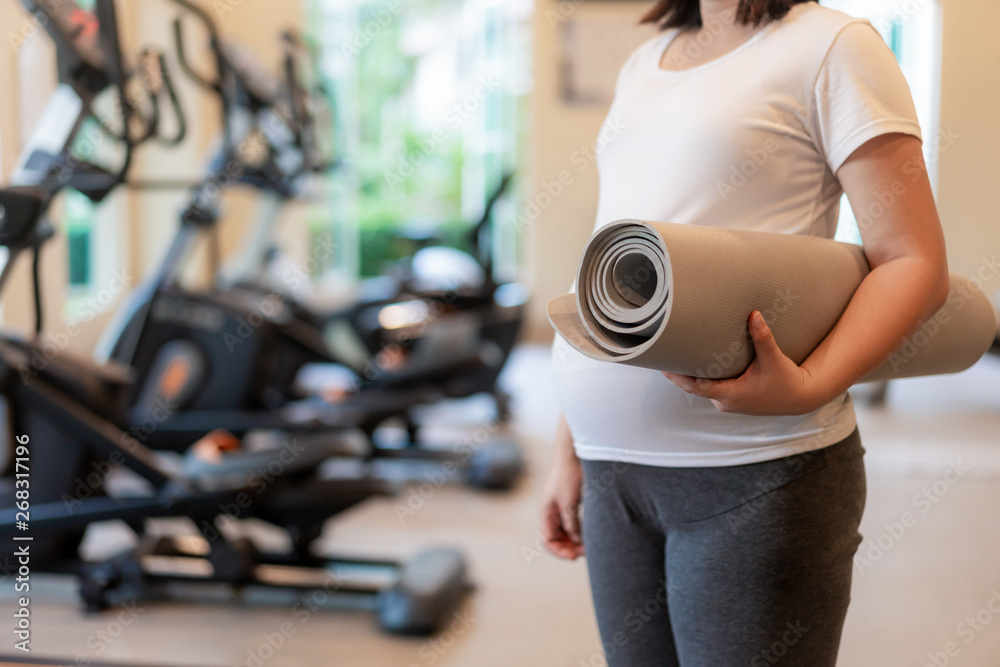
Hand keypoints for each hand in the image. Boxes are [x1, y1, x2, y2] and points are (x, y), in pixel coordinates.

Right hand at [539, 455, 584, 559]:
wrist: (572, 456)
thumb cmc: (567, 477)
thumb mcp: (569, 502)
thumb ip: (571, 523)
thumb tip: (575, 540)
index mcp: (546, 514)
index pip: (548, 540)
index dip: (559, 551)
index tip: (574, 557)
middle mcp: (551, 514)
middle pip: (557, 539)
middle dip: (569, 548)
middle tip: (586, 553)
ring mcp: (560, 510)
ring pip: (566, 533)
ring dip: (576, 541)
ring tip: (590, 547)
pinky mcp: (570, 505)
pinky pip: (573, 524)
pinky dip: (580, 532)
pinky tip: (590, 535)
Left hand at [662, 311, 820, 415]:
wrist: (802, 397)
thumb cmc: (787, 380)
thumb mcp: (774, 359)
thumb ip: (763, 337)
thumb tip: (753, 314)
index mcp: (730, 395)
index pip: (696, 387)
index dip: (678, 377)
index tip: (662, 366)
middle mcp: (725, 402)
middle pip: (695, 387)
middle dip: (679, 373)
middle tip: (663, 354)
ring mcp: (729, 402)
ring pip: (702, 388)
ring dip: (690, 375)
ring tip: (674, 356)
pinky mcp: (733, 399)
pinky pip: (711, 388)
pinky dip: (702, 377)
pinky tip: (694, 364)